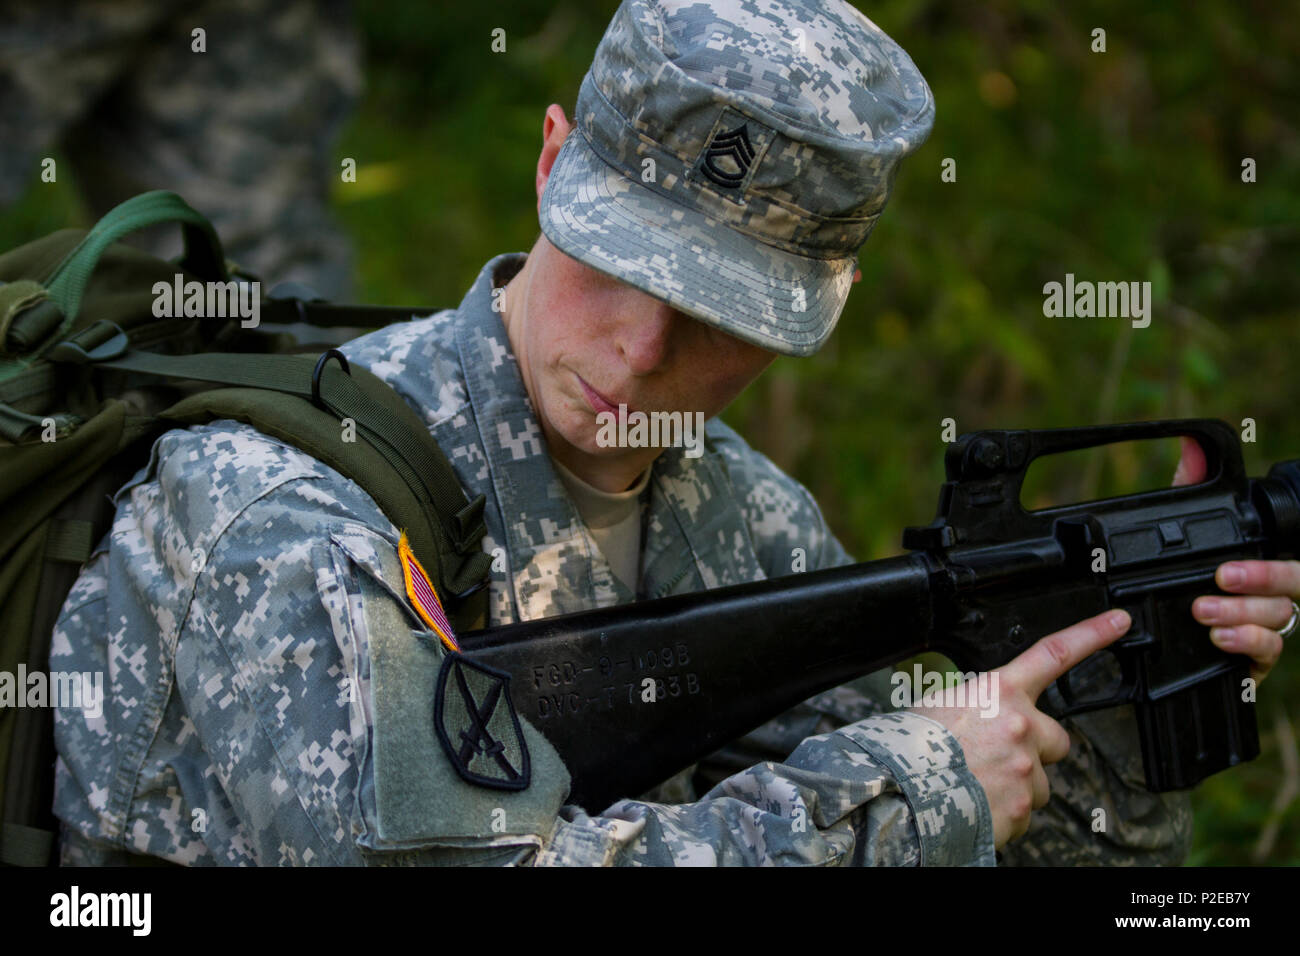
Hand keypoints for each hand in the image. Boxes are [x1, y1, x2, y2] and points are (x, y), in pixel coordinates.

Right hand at [909, 608, 1131, 848]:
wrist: (900, 794)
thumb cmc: (908, 747)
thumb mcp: (939, 705)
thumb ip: (977, 707)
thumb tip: (981, 719)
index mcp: (998, 691)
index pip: (1053, 654)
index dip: (1091, 634)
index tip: (1118, 622)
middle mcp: (1021, 726)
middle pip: (1055, 738)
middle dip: (1036, 749)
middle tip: (999, 757)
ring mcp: (1026, 768)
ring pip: (1038, 780)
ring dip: (1016, 784)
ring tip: (975, 784)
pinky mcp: (1022, 806)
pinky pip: (1022, 810)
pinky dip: (1004, 810)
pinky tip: (975, 804)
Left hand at [1174, 437, 1292, 683]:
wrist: (1157, 649)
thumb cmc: (1181, 582)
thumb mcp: (1179, 536)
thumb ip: (1189, 491)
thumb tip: (1192, 447)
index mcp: (1261, 566)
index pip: (1285, 555)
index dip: (1269, 562)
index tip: (1228, 563)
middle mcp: (1270, 597)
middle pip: (1293, 585)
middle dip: (1263, 579)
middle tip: (1221, 578)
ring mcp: (1267, 629)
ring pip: (1279, 617)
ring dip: (1242, 613)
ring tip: (1204, 612)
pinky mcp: (1256, 661)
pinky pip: (1268, 650)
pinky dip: (1246, 641)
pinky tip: (1220, 638)